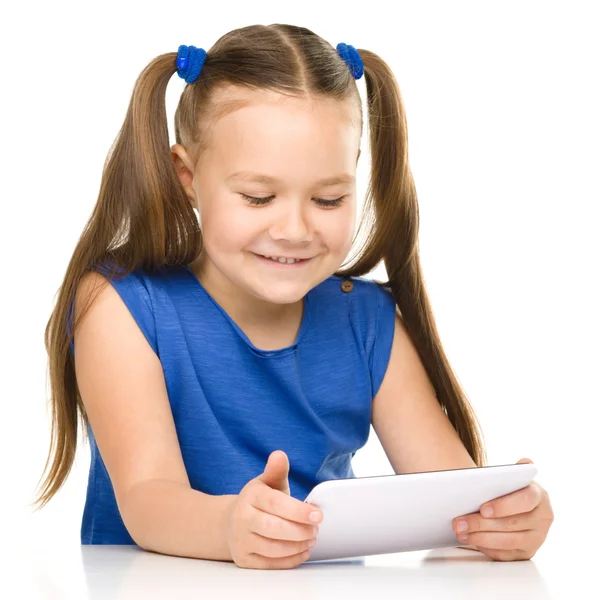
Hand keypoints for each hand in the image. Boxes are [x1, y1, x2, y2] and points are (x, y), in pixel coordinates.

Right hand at [224, 450, 322, 568]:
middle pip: (274, 528)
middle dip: (300, 530)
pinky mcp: (244, 559)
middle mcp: (242, 518)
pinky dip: (290, 560)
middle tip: (316, 529)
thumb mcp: (267, 482)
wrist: (231, 522)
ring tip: (311, 538)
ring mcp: (241, 540)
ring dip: (297, 545)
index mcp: (251, 496)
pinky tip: (302, 551)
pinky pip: (270, 564)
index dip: (298, 511)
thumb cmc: (258, 501)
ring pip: (273, 548)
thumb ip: (276, 470)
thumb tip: (279, 455)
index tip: (318, 515)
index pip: (275, 504)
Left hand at [452, 458, 553, 560]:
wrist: (515, 504)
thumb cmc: (508, 489)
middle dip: (481, 524)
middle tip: (459, 522)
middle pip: (512, 524)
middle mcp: (543, 518)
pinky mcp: (527, 552)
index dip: (504, 505)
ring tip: (460, 531)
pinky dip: (486, 548)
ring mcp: (537, 538)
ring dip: (480, 538)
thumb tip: (525, 462)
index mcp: (540, 496)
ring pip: (508, 541)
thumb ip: (515, 471)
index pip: (526, 500)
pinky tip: (470, 540)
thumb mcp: (512, 478)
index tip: (483, 509)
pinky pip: (506, 554)